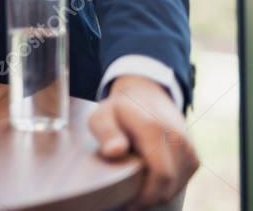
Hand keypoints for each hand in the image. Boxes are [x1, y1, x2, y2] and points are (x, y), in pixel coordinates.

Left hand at [88, 75, 198, 208]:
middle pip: (168, 185)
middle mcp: (178, 139)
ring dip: (156, 192)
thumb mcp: (102, 116)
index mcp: (155, 130)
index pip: (161, 174)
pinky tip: (148, 178)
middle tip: (127, 200)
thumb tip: (115, 151)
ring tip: (134, 184)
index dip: (146, 196)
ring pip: (175, 186)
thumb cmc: (119, 110)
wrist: (146, 94)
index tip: (128, 204)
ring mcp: (189, 148)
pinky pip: (181, 181)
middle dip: (148, 198)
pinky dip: (166, 186)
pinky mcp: (193, 156)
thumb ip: (106, 133)